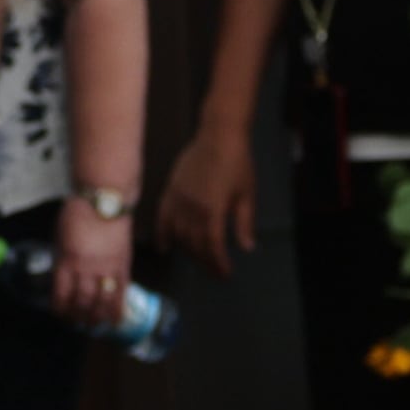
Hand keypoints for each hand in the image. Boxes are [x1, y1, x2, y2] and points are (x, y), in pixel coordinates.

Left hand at [52, 195, 133, 328]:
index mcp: (66, 260)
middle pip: (82, 301)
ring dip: (97, 317)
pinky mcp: (123, 265)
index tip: (60, 315)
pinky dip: (118, 309)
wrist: (105, 201)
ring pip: (102, 301)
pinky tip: (116, 320)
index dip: (60, 309)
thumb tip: (62, 277)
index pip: (61, 293)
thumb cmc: (78, 214)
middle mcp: (85, 268)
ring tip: (94, 325)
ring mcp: (106, 268)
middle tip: (77, 324)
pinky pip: (121, 292)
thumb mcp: (59, 237)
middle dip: (78, 317)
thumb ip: (61, 259)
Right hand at [159, 125, 255, 278]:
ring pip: (178, 235)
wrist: (218, 135)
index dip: (218, 263)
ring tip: (199, 260)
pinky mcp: (169, 191)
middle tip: (214, 271)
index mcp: (213, 211)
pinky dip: (162, 234)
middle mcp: (192, 209)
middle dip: (205, 261)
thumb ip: (244, 222)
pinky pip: (162, 218)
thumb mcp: (247, 194)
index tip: (225, 273)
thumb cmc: (238, 164)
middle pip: (195, 244)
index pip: (212, 246)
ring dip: (188, 251)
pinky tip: (164, 247)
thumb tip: (246, 248)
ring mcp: (178, 200)